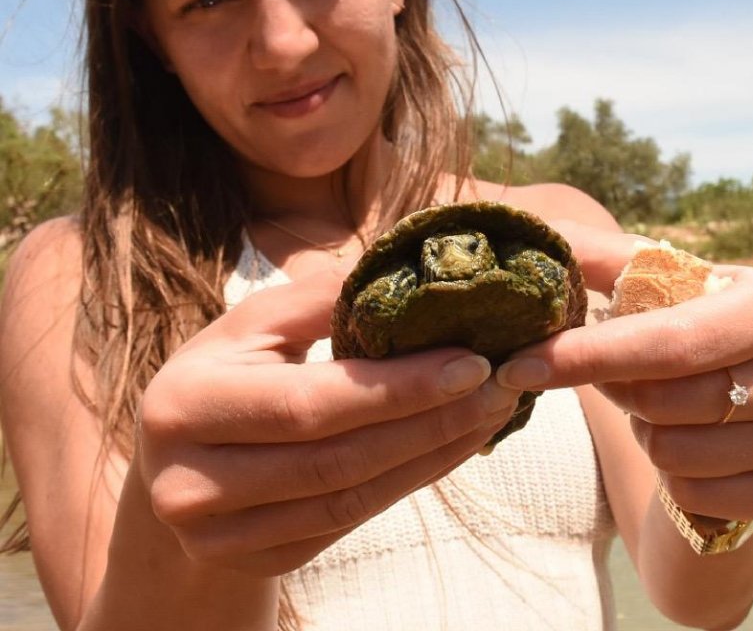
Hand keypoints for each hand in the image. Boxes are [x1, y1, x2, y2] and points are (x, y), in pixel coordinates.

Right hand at [136, 267, 521, 576]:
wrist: (175, 459)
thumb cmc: (226, 372)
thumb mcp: (256, 325)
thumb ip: (323, 298)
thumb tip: (416, 266)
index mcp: (185, 405)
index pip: (311, 404)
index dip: (400, 389)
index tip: (474, 361)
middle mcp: (188, 483)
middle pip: (337, 460)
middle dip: (432, 422)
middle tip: (501, 387)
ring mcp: (219, 535)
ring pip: (351, 501)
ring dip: (434, 455)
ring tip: (492, 413)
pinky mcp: (255, 560)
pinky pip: (348, 524)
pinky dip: (410, 482)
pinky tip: (453, 446)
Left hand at [496, 228, 752, 523]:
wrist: (740, 416)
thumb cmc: (688, 336)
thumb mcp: (655, 290)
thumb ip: (599, 256)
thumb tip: (540, 235)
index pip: (672, 338)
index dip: (590, 354)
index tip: (520, 364)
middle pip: (667, 400)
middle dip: (618, 392)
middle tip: (617, 378)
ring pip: (676, 453)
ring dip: (646, 434)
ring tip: (664, 410)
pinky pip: (697, 497)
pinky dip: (674, 478)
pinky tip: (690, 452)